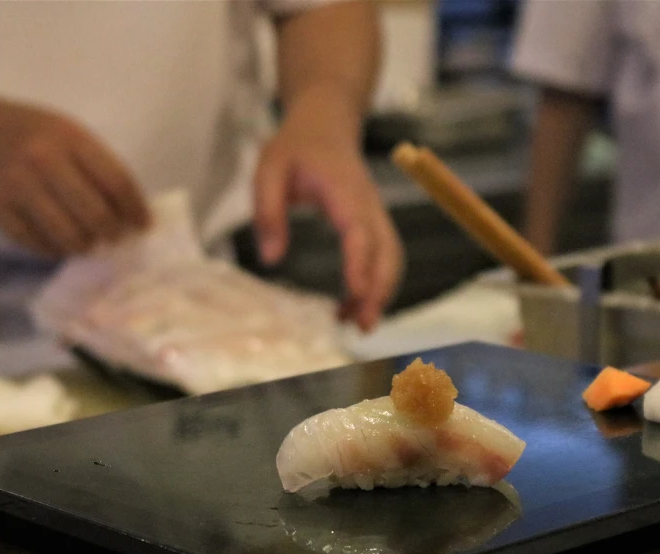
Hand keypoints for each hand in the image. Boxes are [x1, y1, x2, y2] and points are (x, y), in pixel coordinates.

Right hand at [0, 97, 148, 256]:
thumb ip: (98, 166)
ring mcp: (17, 185)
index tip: (143, 225)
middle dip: (112, 233)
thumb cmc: (33, 133)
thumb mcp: (69, 134)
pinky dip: (53, 250)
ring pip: (66, 234)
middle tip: (114, 238)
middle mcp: (43, 160)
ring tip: (88, 244)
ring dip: (84, 246)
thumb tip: (130, 211)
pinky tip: (60, 245)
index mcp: (70, 138)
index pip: (117, 182)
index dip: (135, 209)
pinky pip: (35, 242)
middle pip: (95, 213)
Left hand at [254, 91, 403, 330]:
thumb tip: (270, 258)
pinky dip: (377, 284)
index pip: (359, 231)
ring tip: (357, 324)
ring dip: (382, 292)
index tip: (356, 294)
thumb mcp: (268, 169)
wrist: (326, 122)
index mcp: (344, 190)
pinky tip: (353, 305)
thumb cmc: (296, 146)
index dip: (360, 264)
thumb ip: (268, 211)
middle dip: (380, 290)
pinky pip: (384, 257)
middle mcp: (368, 205)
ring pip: (392, 258)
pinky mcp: (374, 224)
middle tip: (362, 326)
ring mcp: (376, 214)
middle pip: (388, 251)